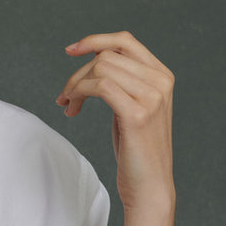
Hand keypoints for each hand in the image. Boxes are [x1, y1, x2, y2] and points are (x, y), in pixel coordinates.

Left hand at [56, 32, 173, 209]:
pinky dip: (79, 93)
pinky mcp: (137, 114)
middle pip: (107, 56)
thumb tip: (93, 63)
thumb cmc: (137, 151)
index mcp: (161, 75)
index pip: (125, 41)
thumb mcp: (132, 108)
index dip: (94, 40)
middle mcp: (160, 81)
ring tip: (67, 105)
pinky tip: (72, 110)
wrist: (149, 186)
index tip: (70, 50)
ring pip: (100, 68)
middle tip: (64, 97)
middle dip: (78, 74)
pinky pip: (100, 86)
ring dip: (75, 85)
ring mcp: (151, 96)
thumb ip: (123, 84)